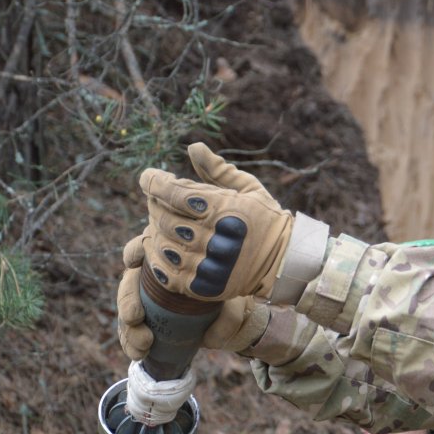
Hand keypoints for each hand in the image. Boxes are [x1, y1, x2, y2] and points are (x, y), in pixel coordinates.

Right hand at [116, 234, 271, 359]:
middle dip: (128, 300)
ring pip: (126, 307)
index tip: (134, 261)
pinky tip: (139, 354)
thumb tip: (208, 338)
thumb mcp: (236, 305)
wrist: (227, 319)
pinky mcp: (144, 318)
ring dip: (128, 328)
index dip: (136, 251)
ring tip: (144, 344)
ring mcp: (145, 295)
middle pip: (130, 280)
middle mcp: (153, 273)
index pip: (148, 245)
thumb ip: (228, 318)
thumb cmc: (230, 301)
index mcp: (173, 258)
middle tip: (136, 318)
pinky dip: (129, 342)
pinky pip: (129, 329)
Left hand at [139, 142, 293, 301]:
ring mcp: (207, 264)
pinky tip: (159, 246)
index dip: (153, 182)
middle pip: (164, 217)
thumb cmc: (266, 219)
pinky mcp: (203, 286)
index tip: (148, 176)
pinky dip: (156, 257)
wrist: (284, 261)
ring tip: (160, 222)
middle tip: (156, 199)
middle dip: (154, 204)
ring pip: (162, 243)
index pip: (174, 192)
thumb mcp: (249, 188)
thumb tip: (193, 147)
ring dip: (154, 230)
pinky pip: (165, 272)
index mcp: (225, 209)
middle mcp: (214, 237)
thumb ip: (218, 169)